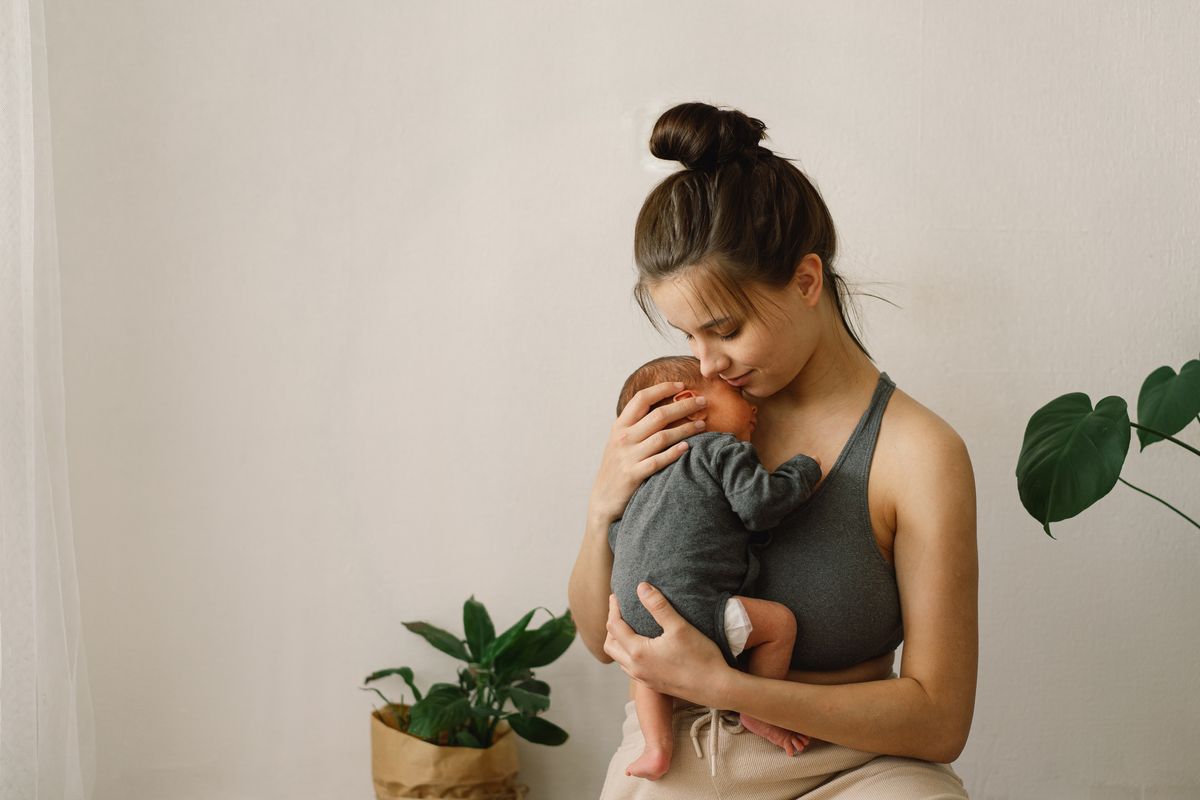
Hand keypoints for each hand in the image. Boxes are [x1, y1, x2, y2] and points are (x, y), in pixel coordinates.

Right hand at [588, 381, 708, 522]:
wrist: (602, 499)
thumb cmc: (617, 467)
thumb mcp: (620, 442)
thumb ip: (636, 425)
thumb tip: (664, 407)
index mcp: (620, 426)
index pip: (641, 398)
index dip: (662, 388)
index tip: (682, 386)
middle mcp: (623, 438)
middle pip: (658, 415)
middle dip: (683, 405)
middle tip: (702, 402)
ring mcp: (628, 456)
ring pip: (662, 437)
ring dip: (686, 429)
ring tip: (702, 424)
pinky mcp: (634, 474)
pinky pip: (658, 461)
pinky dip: (674, 453)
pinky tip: (688, 447)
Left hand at [604, 583, 731, 706]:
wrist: (716, 688)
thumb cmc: (700, 657)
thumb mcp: (679, 627)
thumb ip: (658, 606)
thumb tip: (641, 587)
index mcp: (638, 653)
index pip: (615, 626)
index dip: (613, 609)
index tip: (616, 595)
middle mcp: (636, 668)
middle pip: (610, 645)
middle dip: (611, 626)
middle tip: (619, 610)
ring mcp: (644, 679)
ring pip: (620, 659)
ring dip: (619, 642)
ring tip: (629, 626)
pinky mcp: (654, 685)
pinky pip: (631, 668)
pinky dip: (629, 654)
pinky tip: (643, 647)